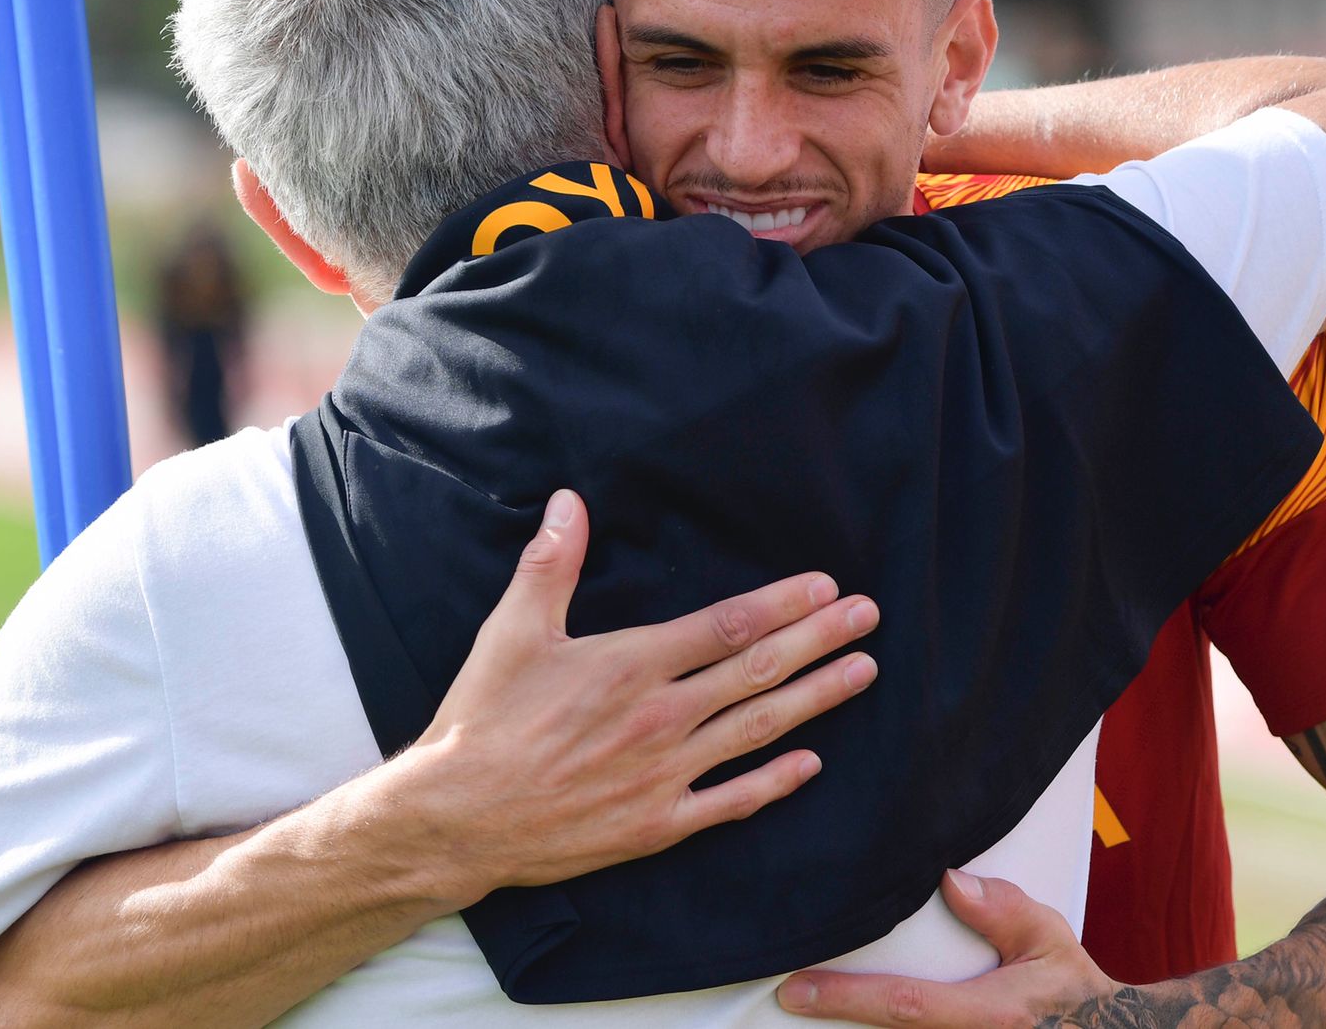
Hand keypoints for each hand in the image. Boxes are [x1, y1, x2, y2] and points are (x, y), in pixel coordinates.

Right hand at [408, 489, 880, 902]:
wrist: (457, 817)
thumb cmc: (483, 719)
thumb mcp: (513, 631)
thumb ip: (551, 563)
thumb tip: (571, 500)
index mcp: (629, 664)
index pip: (726, 626)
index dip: (782, 604)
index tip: (826, 586)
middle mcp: (659, 717)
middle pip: (758, 671)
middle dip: (819, 639)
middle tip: (868, 616)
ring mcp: (663, 774)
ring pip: (757, 729)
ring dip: (816, 698)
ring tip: (863, 671)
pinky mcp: (656, 825)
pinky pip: (730, 803)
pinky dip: (775, 782)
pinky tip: (813, 764)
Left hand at [776, 872, 1117, 1026]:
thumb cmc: (1070, 990)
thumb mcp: (1050, 940)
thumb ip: (1005, 910)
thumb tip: (950, 881)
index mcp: (990, 1015)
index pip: (904, 1006)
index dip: (846, 999)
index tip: (794, 991)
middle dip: (835, 1019)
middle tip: (786, 997)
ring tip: (809, 1004)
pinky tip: (848, 1015)